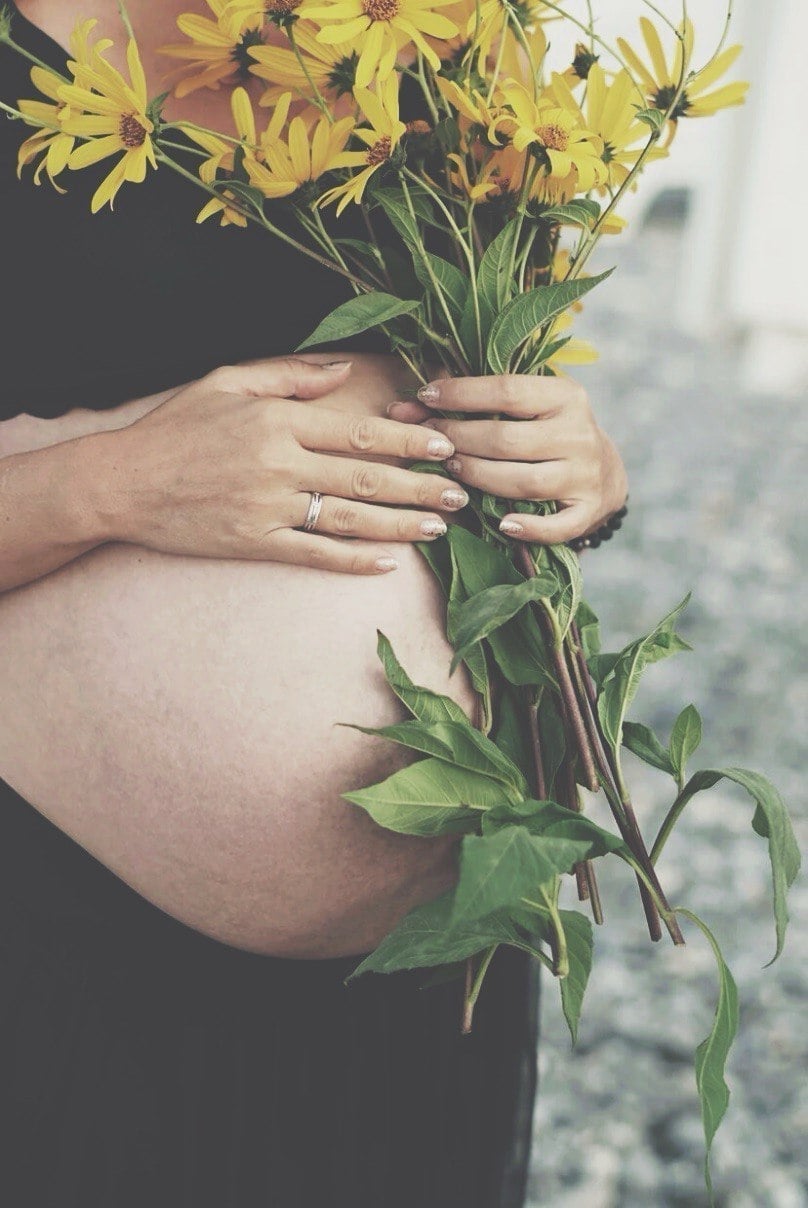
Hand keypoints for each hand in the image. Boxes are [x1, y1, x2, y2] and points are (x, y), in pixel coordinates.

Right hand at [100, 358, 468, 573]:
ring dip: (400, 524)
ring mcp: (268, 508)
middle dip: (419, 486)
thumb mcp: (226, 382)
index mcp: (278, 421)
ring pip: (349, 519)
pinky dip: (353, 559)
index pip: (358, 433)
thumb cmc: (174, 427)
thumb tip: (342, 370)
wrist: (121, 483)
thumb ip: (288, 375)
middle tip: (460, 493)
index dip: (407, 442)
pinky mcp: (255, 543)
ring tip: (438, 527)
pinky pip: (314, 553)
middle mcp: (280, 464)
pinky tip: (387, 563)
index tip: (444, 446)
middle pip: (366, 479)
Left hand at [388, 374, 627, 544]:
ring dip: (479, 478)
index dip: (461, 395)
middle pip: (507, 441)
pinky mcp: (589, 511)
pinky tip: (501, 523)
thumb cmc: (548, 430)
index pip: (507, 391)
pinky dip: (527, 528)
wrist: (606, 469)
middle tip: (430, 443)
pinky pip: (555, 527)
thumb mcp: (524, 407)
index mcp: (566, 396)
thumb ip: (470, 403)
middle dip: (459, 440)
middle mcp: (580, 434)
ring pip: (522, 483)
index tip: (425, 396)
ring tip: (451, 471)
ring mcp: (586, 475)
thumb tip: (402, 407)